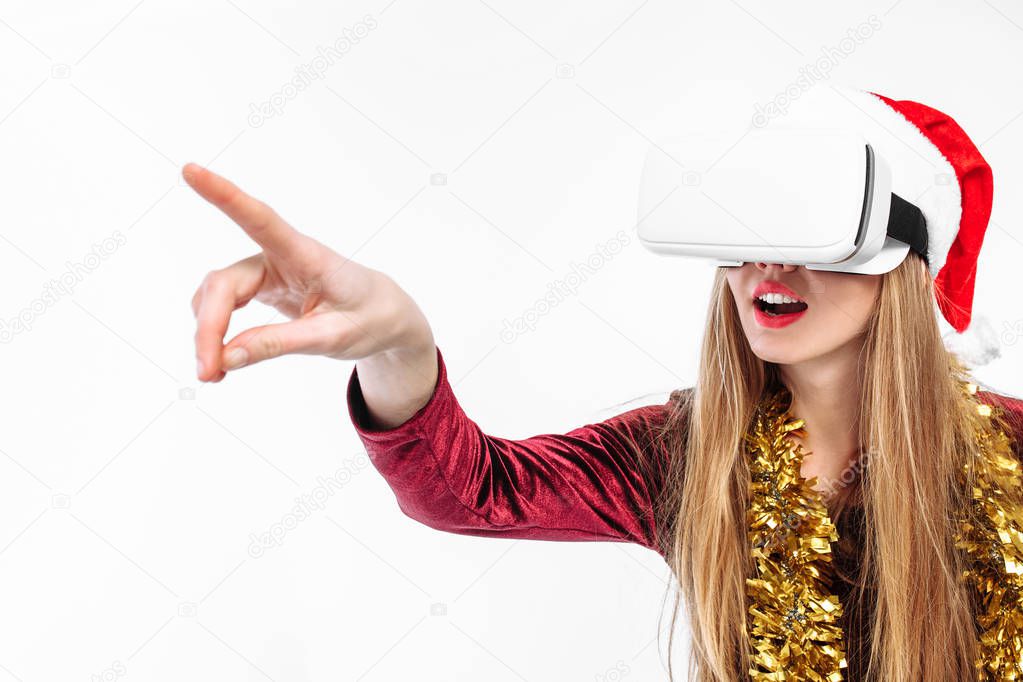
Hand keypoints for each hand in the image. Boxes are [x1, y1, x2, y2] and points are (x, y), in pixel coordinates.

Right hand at [184, 163, 433, 382]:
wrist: (384, 315)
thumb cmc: (368, 317)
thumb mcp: (332, 337)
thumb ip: (281, 344)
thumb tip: (226, 358)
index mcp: (306, 255)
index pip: (259, 218)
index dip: (223, 195)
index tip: (191, 170)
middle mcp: (279, 255)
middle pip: (224, 284)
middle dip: (209, 328)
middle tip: (207, 372)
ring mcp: (266, 269)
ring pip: (217, 295)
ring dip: (208, 332)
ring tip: (214, 372)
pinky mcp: (260, 286)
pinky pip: (223, 305)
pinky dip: (216, 332)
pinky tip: (221, 359)